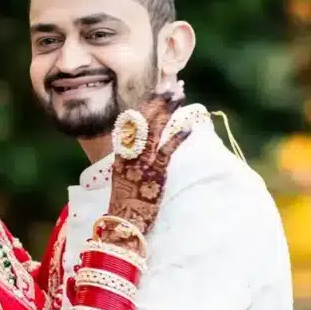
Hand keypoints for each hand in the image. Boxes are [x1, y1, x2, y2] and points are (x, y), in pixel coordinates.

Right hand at [107, 83, 186, 236]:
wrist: (122, 223)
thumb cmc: (124, 203)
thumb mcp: (124, 175)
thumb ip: (130, 159)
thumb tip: (139, 147)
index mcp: (122, 151)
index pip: (134, 120)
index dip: (148, 103)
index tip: (159, 90)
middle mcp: (131, 153)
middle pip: (145, 119)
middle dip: (159, 101)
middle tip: (172, 86)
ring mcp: (143, 162)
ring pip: (155, 129)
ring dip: (168, 110)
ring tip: (180, 95)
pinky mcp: (155, 173)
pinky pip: (167, 151)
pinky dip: (178, 138)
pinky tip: (189, 127)